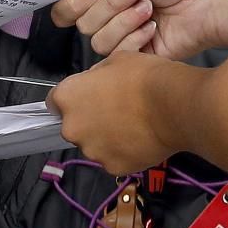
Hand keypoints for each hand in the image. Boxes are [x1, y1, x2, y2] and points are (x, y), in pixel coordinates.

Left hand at [48, 56, 179, 173]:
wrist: (173, 105)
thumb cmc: (144, 76)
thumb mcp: (116, 60)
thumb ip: (96, 76)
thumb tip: (96, 85)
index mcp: (67, 97)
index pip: (54, 102)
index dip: (74, 98)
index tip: (89, 96)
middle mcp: (72, 128)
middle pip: (74, 126)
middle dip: (90, 120)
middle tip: (116, 111)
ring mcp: (92, 151)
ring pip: (95, 145)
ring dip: (107, 137)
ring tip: (133, 126)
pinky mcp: (113, 167)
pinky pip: (114, 158)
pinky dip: (124, 152)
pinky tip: (142, 139)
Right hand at [52, 0, 227, 61]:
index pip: (65, 8)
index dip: (74, 1)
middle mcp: (109, 15)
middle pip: (83, 23)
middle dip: (111, 4)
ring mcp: (123, 37)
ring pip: (99, 41)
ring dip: (125, 20)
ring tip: (150, 8)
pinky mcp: (137, 58)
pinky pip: (118, 55)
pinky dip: (136, 38)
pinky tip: (154, 27)